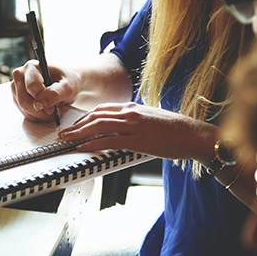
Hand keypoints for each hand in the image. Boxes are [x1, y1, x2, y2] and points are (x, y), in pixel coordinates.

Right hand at [11, 60, 79, 121]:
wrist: (66, 84)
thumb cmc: (68, 81)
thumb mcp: (68, 87)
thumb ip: (55, 93)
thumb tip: (40, 103)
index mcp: (32, 67)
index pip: (31, 87)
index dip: (43, 100)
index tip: (53, 109)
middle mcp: (20, 75)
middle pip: (24, 100)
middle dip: (40, 111)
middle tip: (54, 112)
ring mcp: (16, 87)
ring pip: (23, 108)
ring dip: (40, 115)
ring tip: (53, 110)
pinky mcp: (17, 98)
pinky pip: (24, 113)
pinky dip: (37, 116)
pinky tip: (46, 112)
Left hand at [58, 102, 216, 161]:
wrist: (192, 134)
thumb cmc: (175, 130)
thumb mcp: (151, 118)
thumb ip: (135, 121)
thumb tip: (123, 128)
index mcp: (132, 107)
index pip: (102, 109)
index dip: (85, 117)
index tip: (75, 125)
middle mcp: (130, 113)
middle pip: (95, 116)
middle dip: (76, 125)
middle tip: (64, 133)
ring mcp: (132, 125)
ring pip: (98, 126)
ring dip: (78, 134)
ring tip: (67, 140)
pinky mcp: (137, 139)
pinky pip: (109, 141)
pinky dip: (92, 144)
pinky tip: (83, 148)